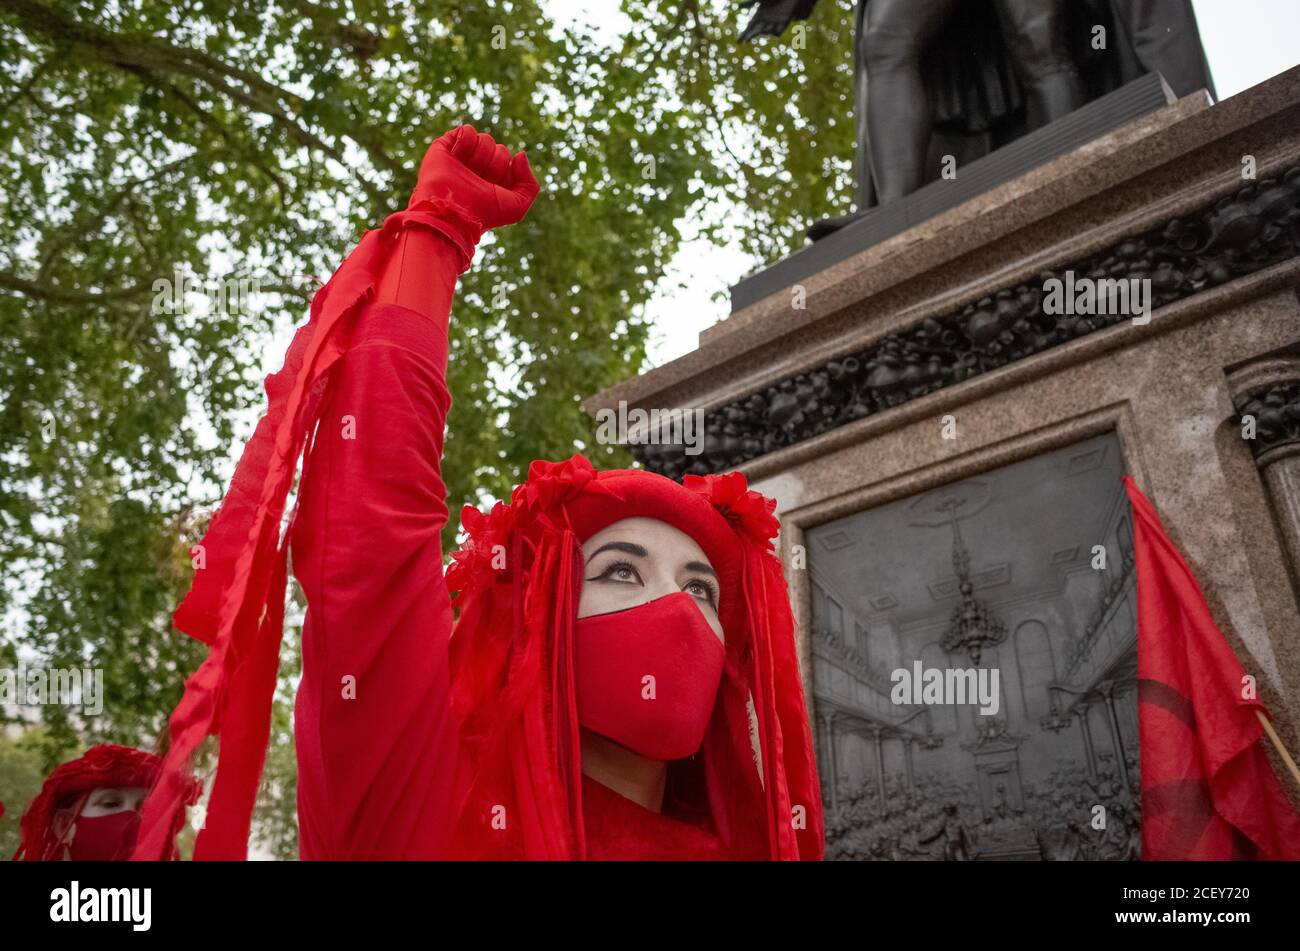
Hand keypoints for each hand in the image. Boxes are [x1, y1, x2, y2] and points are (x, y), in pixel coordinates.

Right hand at [410, 125, 539, 230]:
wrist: (452, 211)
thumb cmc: (482, 212)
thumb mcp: (516, 207)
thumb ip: (530, 184)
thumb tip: (519, 154)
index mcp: (494, 178)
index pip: (509, 159)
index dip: (503, 172)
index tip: (490, 188)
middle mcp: (479, 166)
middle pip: (500, 148)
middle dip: (493, 165)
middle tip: (477, 181)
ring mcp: (463, 155)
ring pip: (485, 139)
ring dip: (480, 157)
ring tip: (466, 173)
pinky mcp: (446, 146)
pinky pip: (466, 130)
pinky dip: (465, 143)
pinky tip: (457, 158)